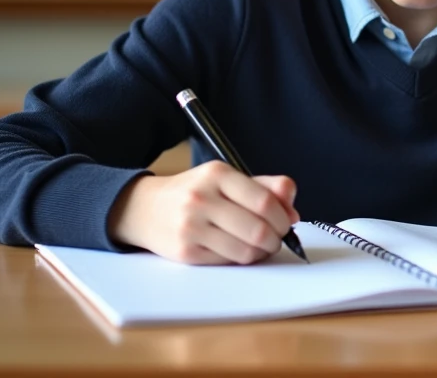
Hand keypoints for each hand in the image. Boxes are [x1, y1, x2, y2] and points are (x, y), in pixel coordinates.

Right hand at [107, 160, 298, 264]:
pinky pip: (227, 262)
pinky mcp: (185, 252)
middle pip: (258, 229)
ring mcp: (191, 227)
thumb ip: (264, 187)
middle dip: (276, 238)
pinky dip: (241, 259)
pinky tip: (239, 250)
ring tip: (259, 246)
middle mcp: (202, 198)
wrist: (144, 209)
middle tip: (277, 238)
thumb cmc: (194, 192)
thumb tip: (293, 209)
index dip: (283, 217)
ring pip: (245, 251)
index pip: (264, 200)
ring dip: (261, 252)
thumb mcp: (226, 179)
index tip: (287, 222)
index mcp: (217, 174)